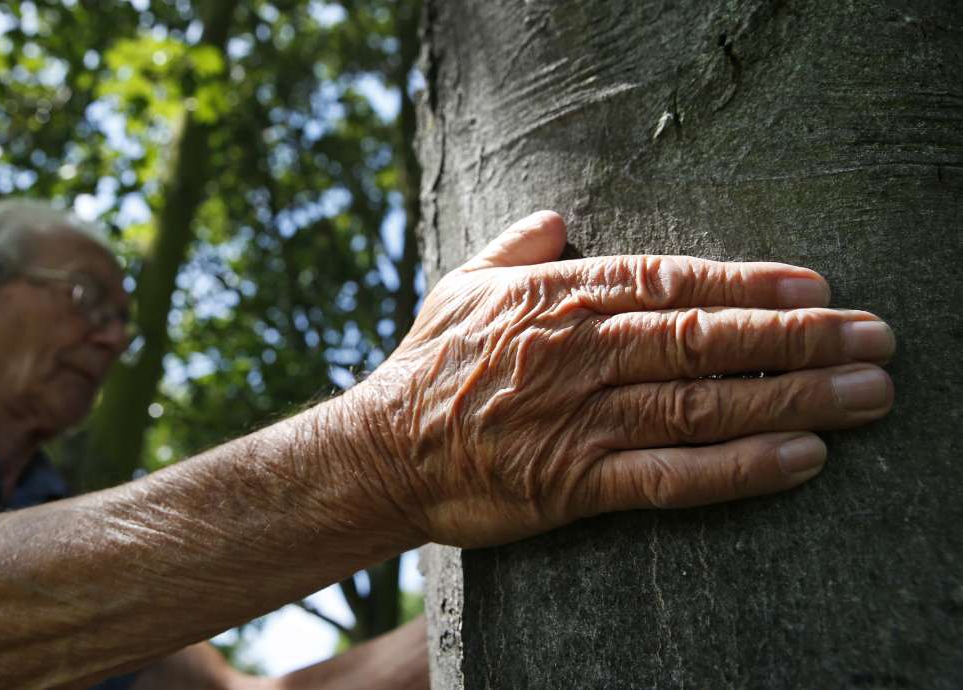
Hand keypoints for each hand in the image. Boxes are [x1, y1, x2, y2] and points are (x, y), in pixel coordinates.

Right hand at [360, 211, 894, 547]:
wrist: (381, 452)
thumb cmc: (428, 366)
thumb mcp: (462, 284)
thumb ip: (517, 246)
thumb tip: (557, 218)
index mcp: (557, 298)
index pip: (670, 281)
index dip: (748, 283)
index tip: (815, 286)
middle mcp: (578, 353)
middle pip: (704, 340)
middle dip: (797, 338)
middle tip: (874, 339)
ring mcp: (578, 419)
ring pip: (701, 405)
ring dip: (790, 399)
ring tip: (865, 395)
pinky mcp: (573, 483)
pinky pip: (669, 476)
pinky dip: (737, 468)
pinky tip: (799, 459)